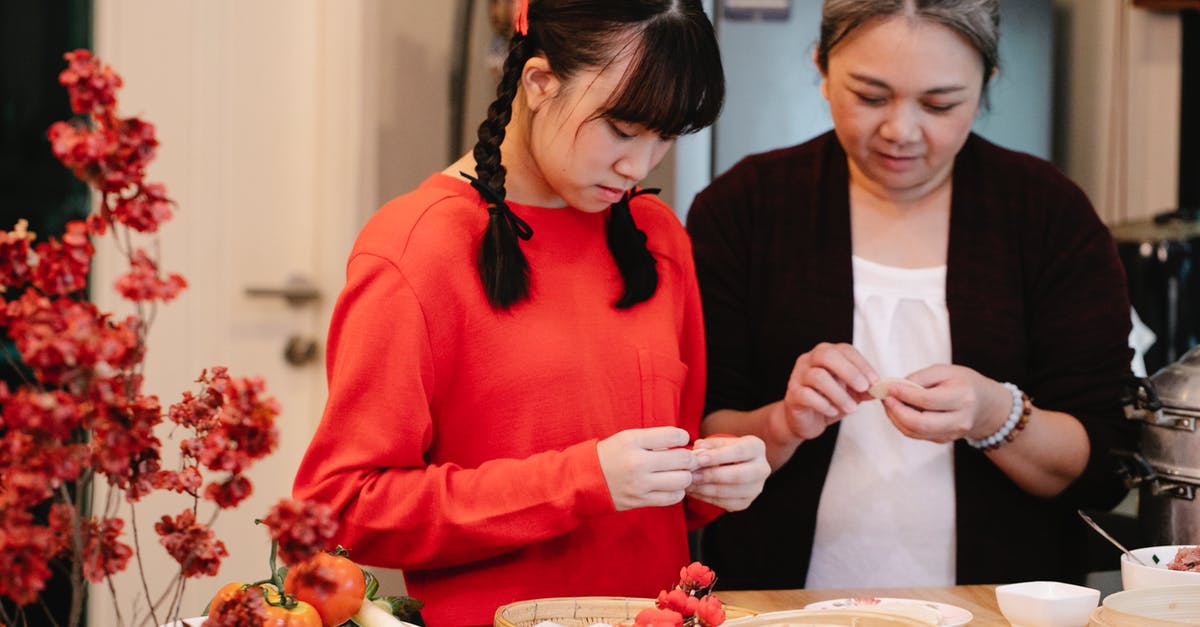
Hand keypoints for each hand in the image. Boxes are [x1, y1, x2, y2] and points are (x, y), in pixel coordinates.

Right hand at [596, 426, 697, 510]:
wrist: (585, 479)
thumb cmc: (610, 454)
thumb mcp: (628, 437)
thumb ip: (655, 439)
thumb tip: (684, 444)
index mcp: (632, 441)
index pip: (673, 435)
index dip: (683, 436)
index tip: (681, 439)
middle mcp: (637, 462)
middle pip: (682, 459)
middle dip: (690, 458)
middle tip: (686, 458)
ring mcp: (639, 484)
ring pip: (682, 480)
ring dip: (685, 476)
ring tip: (679, 473)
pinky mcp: (640, 500)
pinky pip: (672, 498)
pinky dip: (678, 491)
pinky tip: (671, 486)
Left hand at [685, 435, 769, 510]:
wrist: (734, 465)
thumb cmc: (724, 450)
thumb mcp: (719, 442)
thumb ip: (708, 445)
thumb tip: (697, 449)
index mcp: (756, 447)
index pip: (738, 452)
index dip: (718, 456)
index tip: (698, 459)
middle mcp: (762, 469)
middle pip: (738, 476)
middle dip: (712, 476)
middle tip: (691, 475)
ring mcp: (755, 488)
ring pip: (730, 492)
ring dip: (706, 489)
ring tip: (688, 484)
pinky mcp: (746, 502)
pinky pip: (725, 503)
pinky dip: (707, 498)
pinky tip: (694, 491)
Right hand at [779, 343, 877, 440]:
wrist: (806, 420)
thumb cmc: (828, 401)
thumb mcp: (851, 394)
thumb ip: (864, 389)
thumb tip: (880, 388)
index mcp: (825, 354)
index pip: (844, 350)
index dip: (862, 364)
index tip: (875, 381)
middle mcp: (809, 360)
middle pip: (827, 355)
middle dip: (849, 371)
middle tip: (863, 388)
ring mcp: (798, 376)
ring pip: (817, 376)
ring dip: (839, 393)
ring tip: (852, 409)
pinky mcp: (792, 394)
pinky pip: (807, 395)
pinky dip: (824, 404)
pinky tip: (833, 412)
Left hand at [880, 364, 1011, 442]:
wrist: (984, 404)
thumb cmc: (962, 383)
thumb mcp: (945, 371)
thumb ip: (919, 377)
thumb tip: (894, 387)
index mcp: (963, 398)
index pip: (927, 400)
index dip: (904, 394)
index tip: (887, 386)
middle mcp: (960, 420)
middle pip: (920, 423)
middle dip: (896, 411)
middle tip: (884, 397)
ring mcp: (952, 434)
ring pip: (914, 432)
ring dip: (895, 417)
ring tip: (888, 402)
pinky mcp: (942, 440)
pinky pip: (916, 435)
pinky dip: (901, 423)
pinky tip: (897, 410)